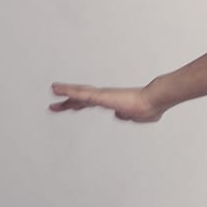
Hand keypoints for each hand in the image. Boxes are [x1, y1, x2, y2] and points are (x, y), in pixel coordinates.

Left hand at [48, 81, 165, 120]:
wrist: (153, 102)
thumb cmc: (149, 108)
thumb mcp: (134, 117)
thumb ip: (125, 116)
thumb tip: (118, 116)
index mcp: (110, 103)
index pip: (90, 104)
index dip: (78, 105)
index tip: (68, 108)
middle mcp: (104, 97)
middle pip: (80, 99)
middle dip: (66, 103)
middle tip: (53, 106)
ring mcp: (101, 96)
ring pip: (79, 93)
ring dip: (65, 92)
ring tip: (53, 89)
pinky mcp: (100, 96)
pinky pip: (80, 94)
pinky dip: (67, 91)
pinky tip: (57, 89)